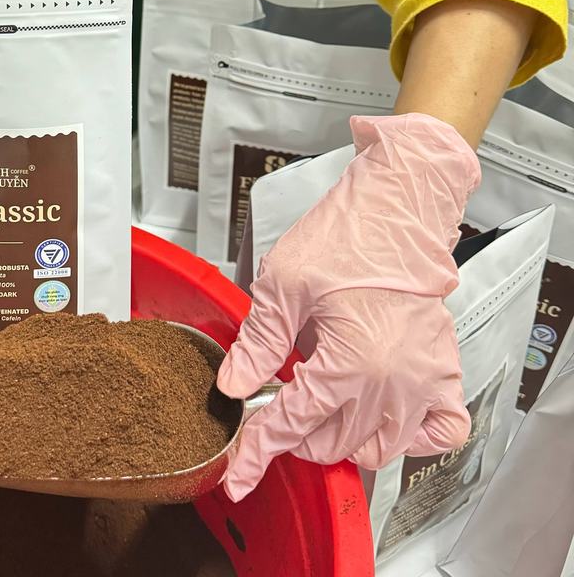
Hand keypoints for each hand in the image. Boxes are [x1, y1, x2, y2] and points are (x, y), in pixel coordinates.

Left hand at [217, 113, 478, 501]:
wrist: (398, 206)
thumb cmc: (348, 233)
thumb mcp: (283, 284)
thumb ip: (259, 342)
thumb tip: (237, 384)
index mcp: (353, 362)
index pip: (293, 424)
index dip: (258, 449)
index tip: (239, 473)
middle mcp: (395, 381)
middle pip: (333, 442)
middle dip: (295, 436)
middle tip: (272, 411)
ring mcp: (425, 380)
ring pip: (379, 448)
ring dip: (341, 439)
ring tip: (316, 408)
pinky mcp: (443, 368)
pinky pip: (439, 431)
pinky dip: (410, 438)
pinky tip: (378, 416)